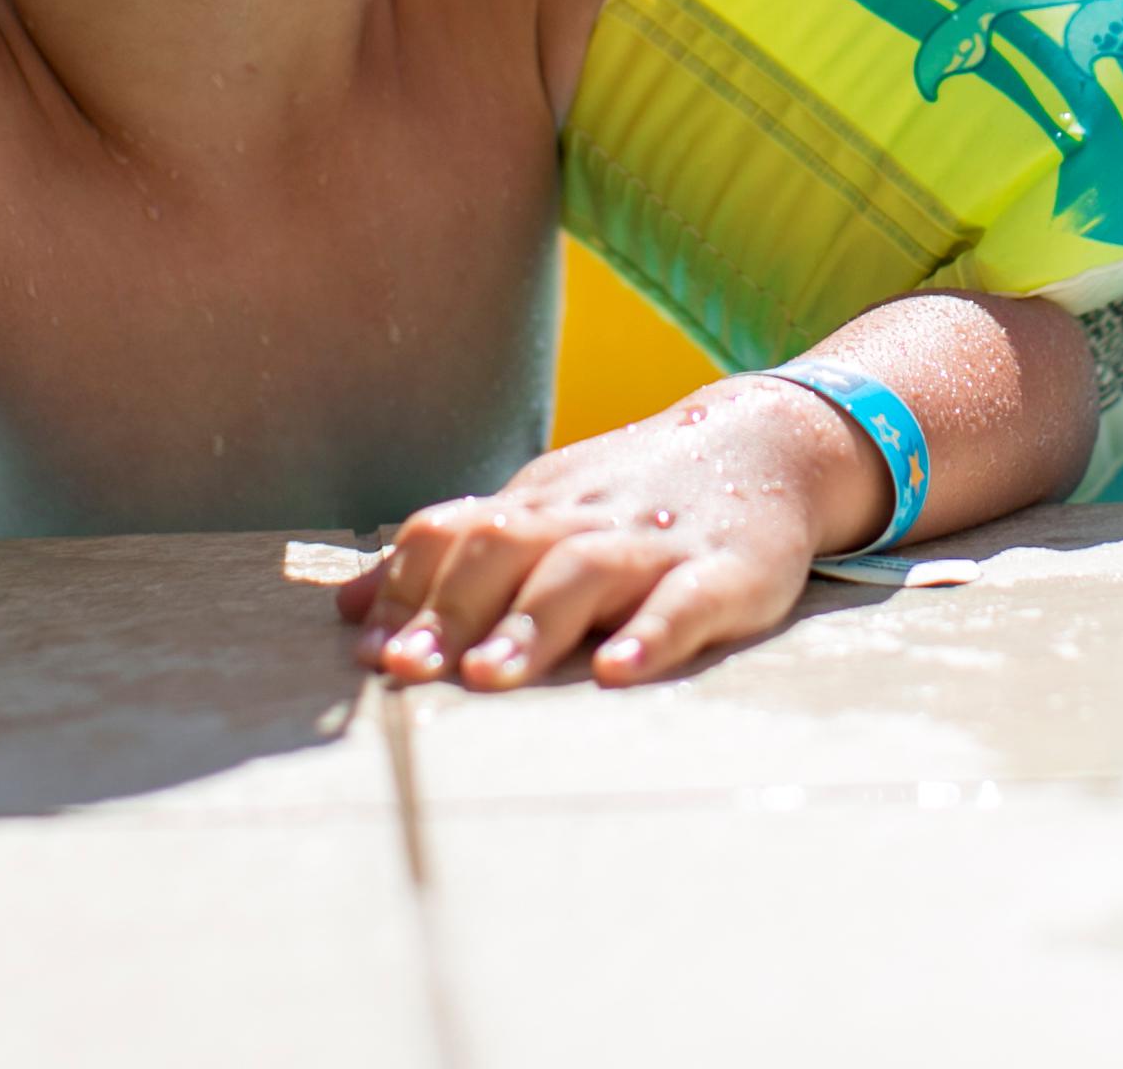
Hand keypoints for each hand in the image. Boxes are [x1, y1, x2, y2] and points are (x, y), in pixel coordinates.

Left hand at [337, 378, 886, 691]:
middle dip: (452, 609)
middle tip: (407, 668)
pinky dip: (653, 634)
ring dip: (532, 624)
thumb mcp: (540, 511)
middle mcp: (588, 517)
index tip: (367, 649)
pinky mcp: (729, 571)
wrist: (772, 441)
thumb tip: (350, 608)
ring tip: (488, 679)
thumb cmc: (633, 495)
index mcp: (538, 504)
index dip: (409, 586)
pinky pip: (688, 601)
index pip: (456, 532)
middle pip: (508, 548)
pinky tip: (621, 671)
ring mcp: (658, 542)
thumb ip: (452, 559)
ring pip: (586, 572)